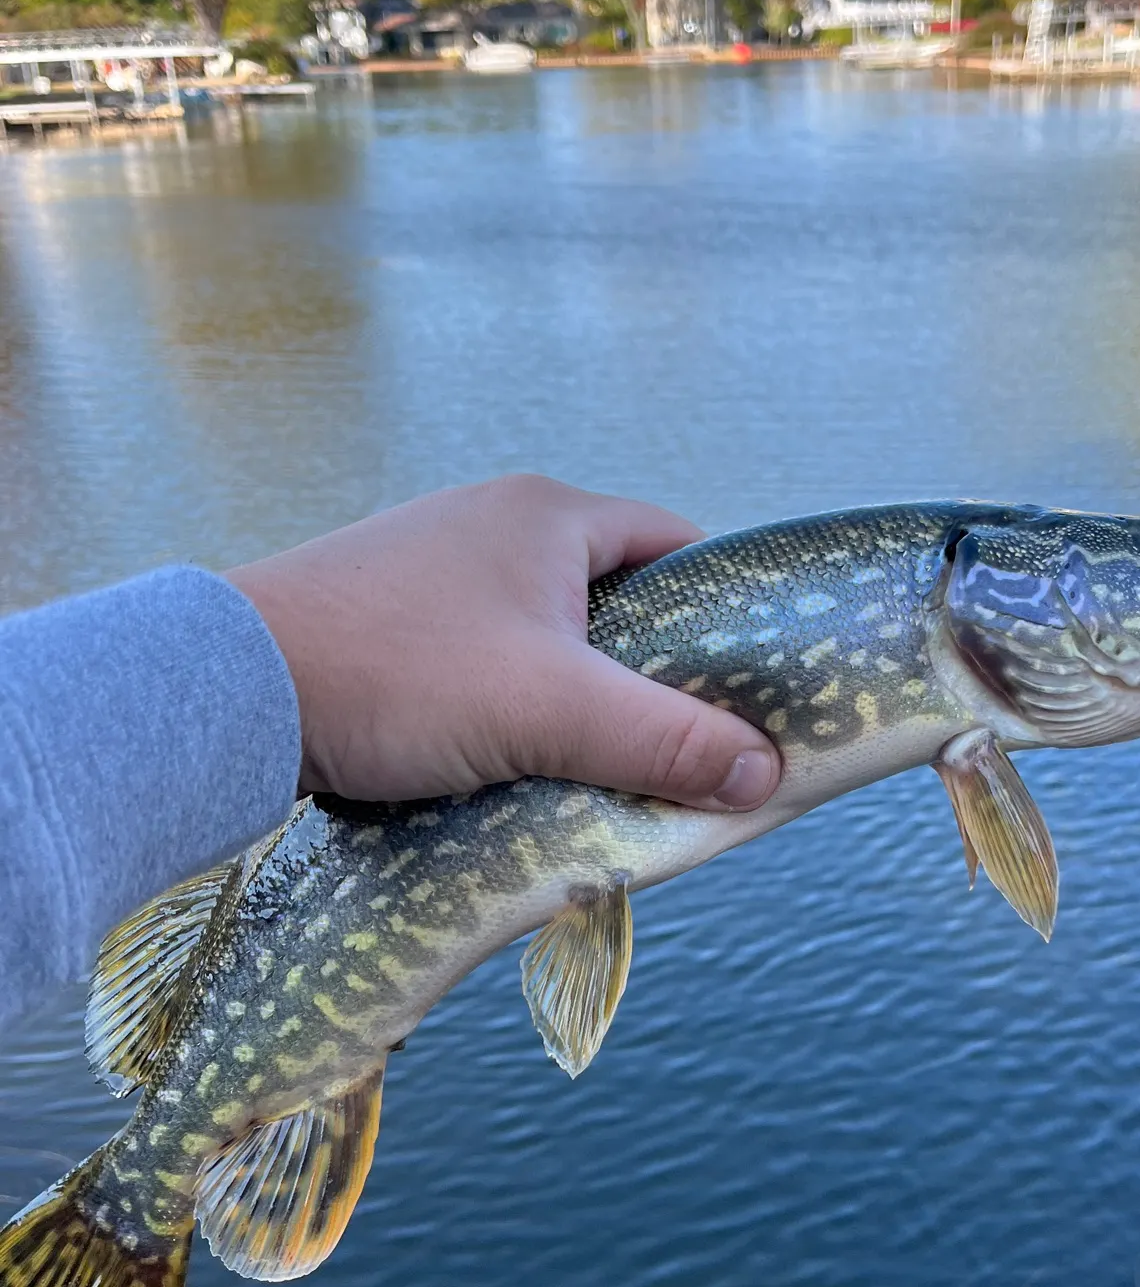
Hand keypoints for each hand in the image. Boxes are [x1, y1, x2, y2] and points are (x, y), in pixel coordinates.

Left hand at [226, 475, 781, 810]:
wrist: (226, 693)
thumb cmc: (398, 674)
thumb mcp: (550, 709)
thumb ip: (664, 740)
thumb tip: (766, 773)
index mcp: (549, 514)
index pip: (674, 544)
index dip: (723, 608)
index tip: (749, 680)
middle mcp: (496, 522)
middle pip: (614, 594)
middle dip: (652, 666)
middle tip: (683, 736)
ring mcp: (438, 565)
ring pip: (548, 630)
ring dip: (579, 690)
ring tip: (602, 758)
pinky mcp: (394, 614)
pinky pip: (490, 652)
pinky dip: (517, 698)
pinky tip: (515, 754)